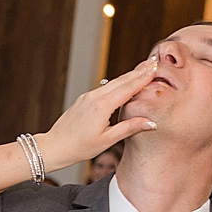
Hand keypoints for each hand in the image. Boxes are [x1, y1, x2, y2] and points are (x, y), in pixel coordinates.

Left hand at [36, 57, 159, 169]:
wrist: (55, 146)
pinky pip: (104, 88)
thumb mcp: (107, 140)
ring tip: (143, 70)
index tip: (156, 70)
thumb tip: (150, 123)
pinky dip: (117, 83)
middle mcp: (94, 97)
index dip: (143, 79)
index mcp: (102, 106)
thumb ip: (129, 128)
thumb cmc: (79, 147)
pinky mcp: (84, 99)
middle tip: (153, 63)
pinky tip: (124, 83)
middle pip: (121, 81)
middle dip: (138, 72)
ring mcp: (88, 96)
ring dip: (129, 76)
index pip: (128, 88)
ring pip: (112, 82)